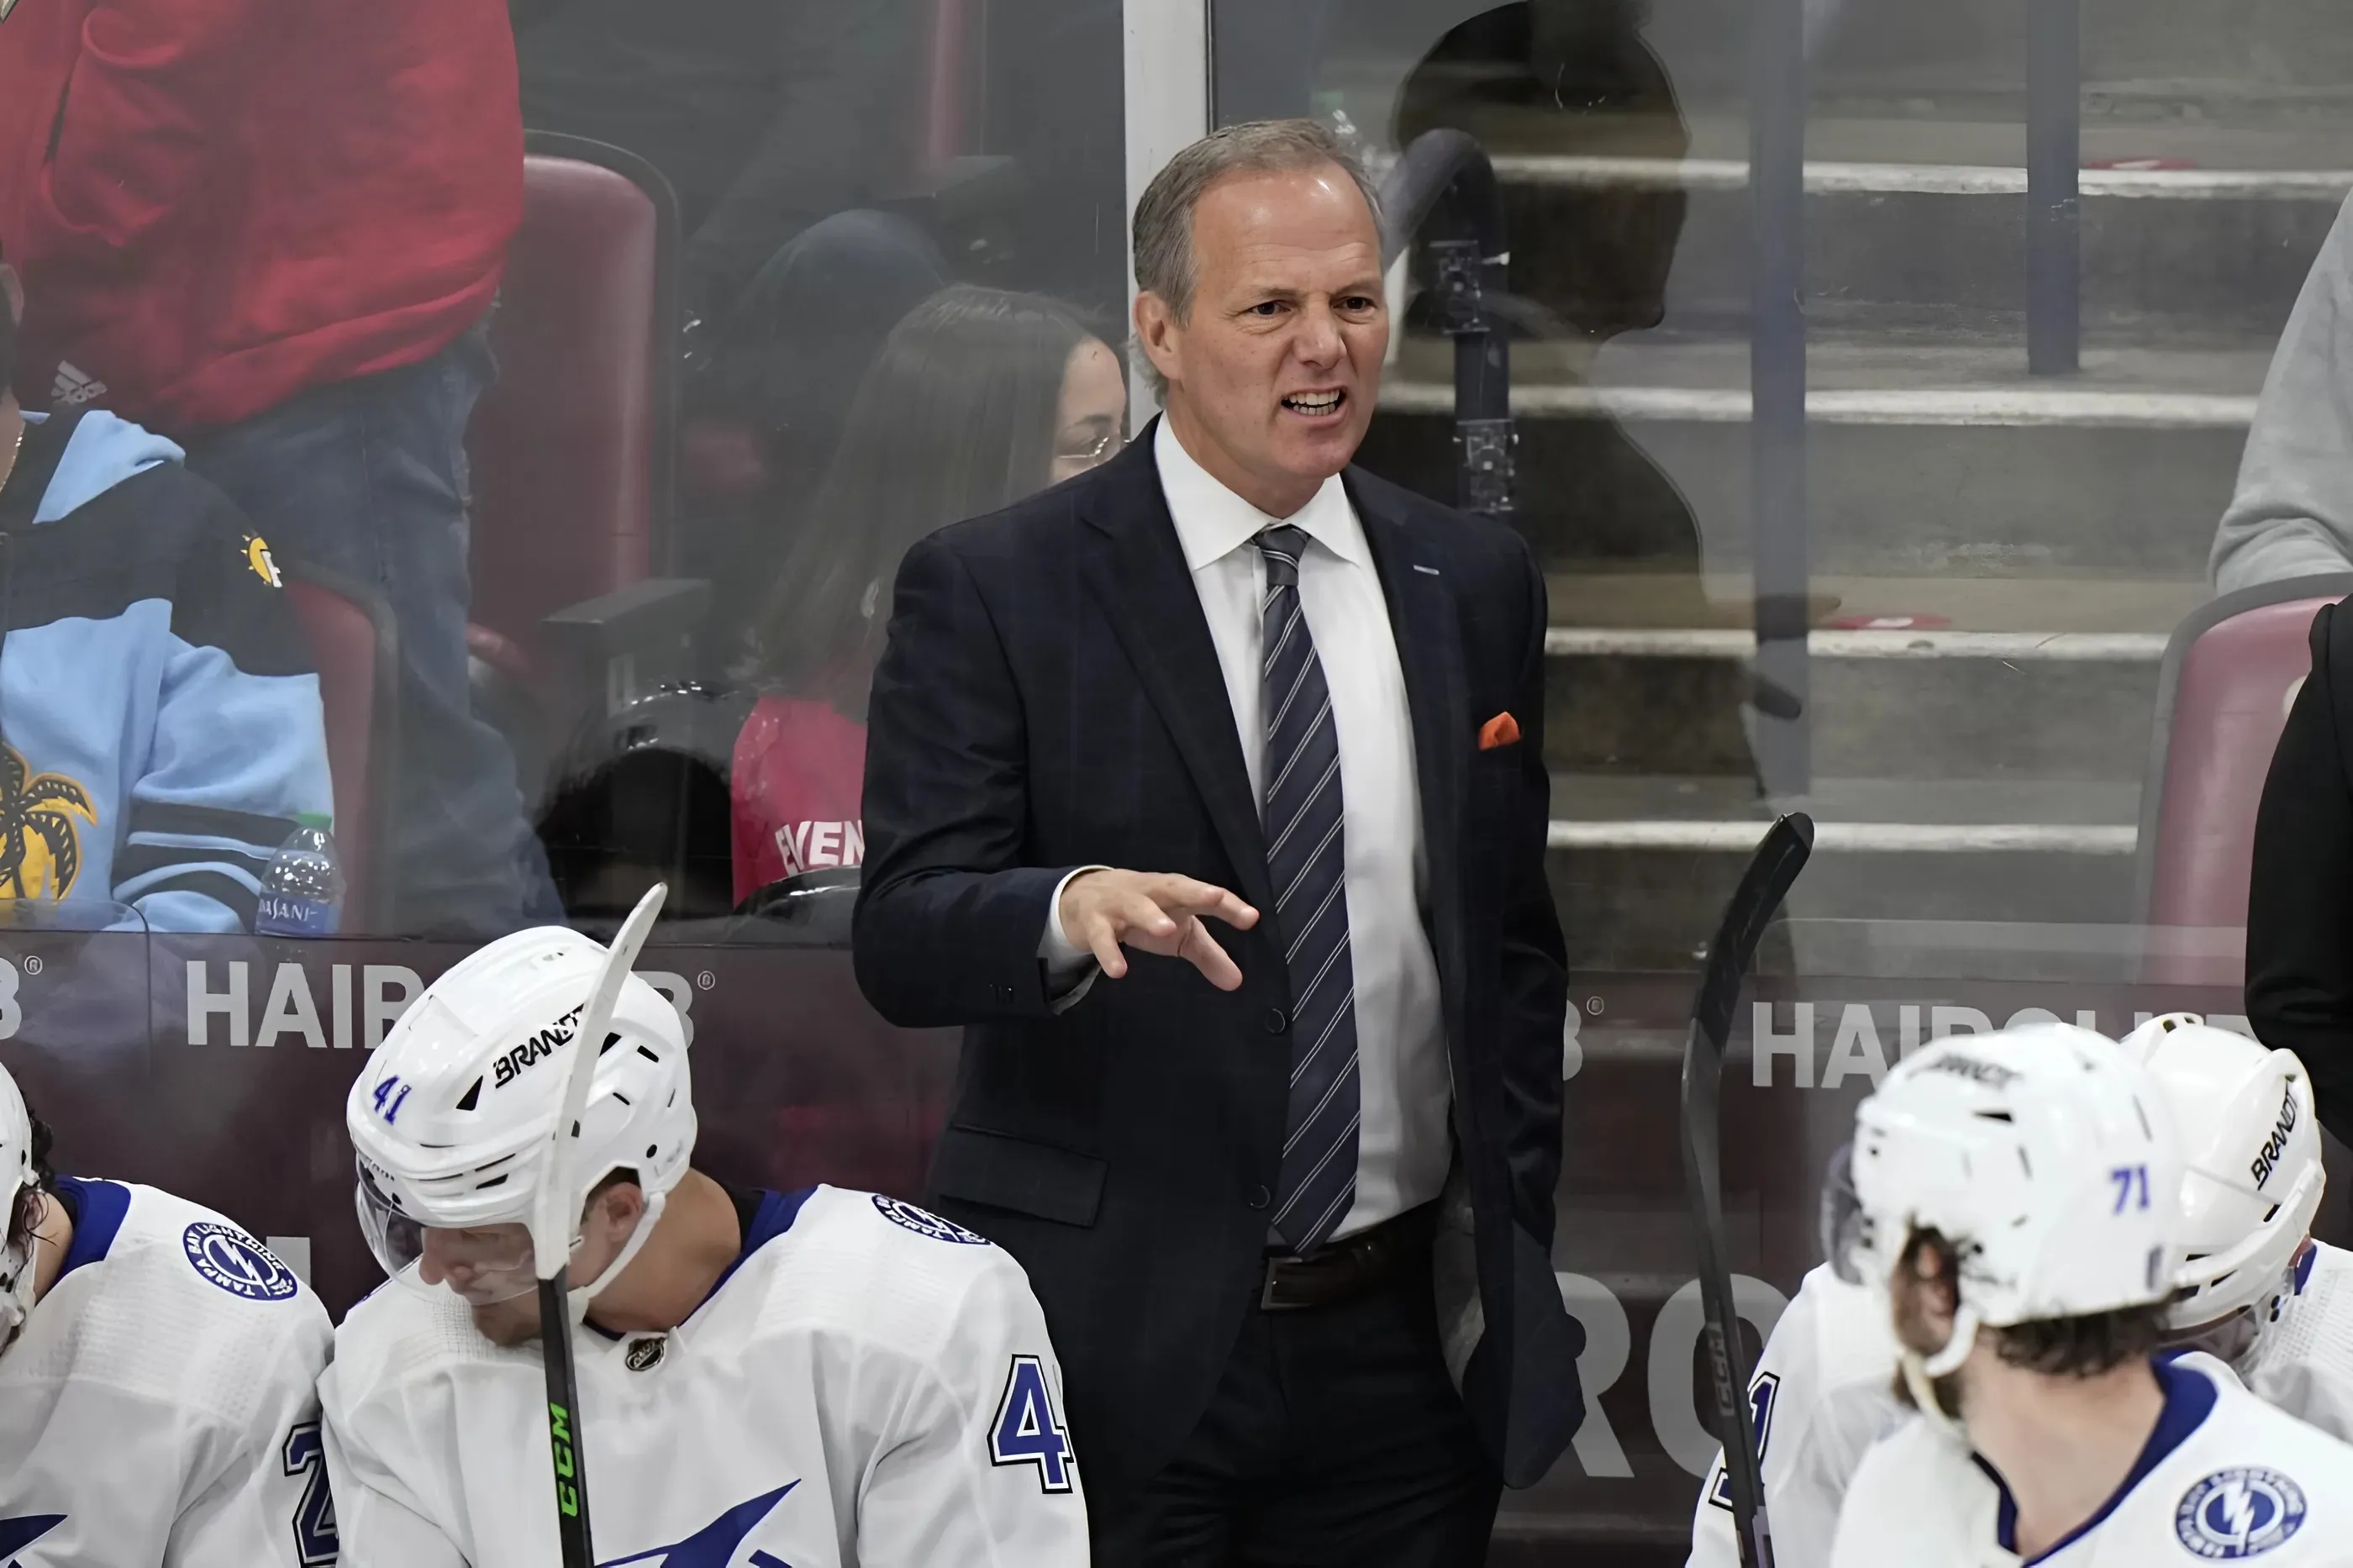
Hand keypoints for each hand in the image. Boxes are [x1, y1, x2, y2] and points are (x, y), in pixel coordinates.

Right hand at [1060, 870, 1258, 989]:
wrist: (1083, 898)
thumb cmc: (1143, 912)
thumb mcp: (1177, 932)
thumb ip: (1208, 955)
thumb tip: (1237, 982)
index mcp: (1174, 892)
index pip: (1204, 895)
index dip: (1228, 905)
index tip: (1251, 918)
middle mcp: (1150, 891)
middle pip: (1173, 886)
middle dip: (1194, 891)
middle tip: (1215, 897)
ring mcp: (1119, 903)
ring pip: (1135, 905)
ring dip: (1150, 915)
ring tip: (1166, 931)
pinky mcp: (1094, 921)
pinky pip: (1101, 936)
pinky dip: (1109, 951)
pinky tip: (1118, 970)